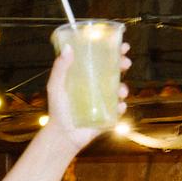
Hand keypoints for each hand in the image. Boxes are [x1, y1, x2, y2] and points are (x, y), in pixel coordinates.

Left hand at [43, 29, 131, 147]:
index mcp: (88, 75)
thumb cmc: (58, 109)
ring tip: (120, 91)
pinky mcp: (109, 115)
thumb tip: (68, 48)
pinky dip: (121, 107)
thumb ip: (60, 68)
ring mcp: (106, 100)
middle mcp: (99, 86)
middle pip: (116, 71)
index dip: (114, 50)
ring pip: (121, 89)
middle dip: (124, 64)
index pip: (103, 59)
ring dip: (124, 87)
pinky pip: (120, 109)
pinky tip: (118, 106)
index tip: (123, 45)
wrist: (63, 135)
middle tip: (125, 62)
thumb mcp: (56, 86)